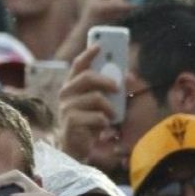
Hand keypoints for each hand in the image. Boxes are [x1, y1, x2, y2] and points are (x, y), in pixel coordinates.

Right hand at [55, 41, 121, 170]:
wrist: (77, 150)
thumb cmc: (90, 124)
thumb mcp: (103, 104)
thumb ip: (112, 90)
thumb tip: (128, 76)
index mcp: (73, 86)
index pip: (78, 65)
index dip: (88, 53)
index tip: (100, 45)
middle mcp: (65, 94)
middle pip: (87, 77)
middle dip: (106, 81)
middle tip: (118, 89)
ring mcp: (66, 108)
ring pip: (95, 98)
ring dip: (109, 108)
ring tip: (111, 116)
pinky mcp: (70, 122)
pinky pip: (97, 116)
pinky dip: (105, 122)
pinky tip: (102, 128)